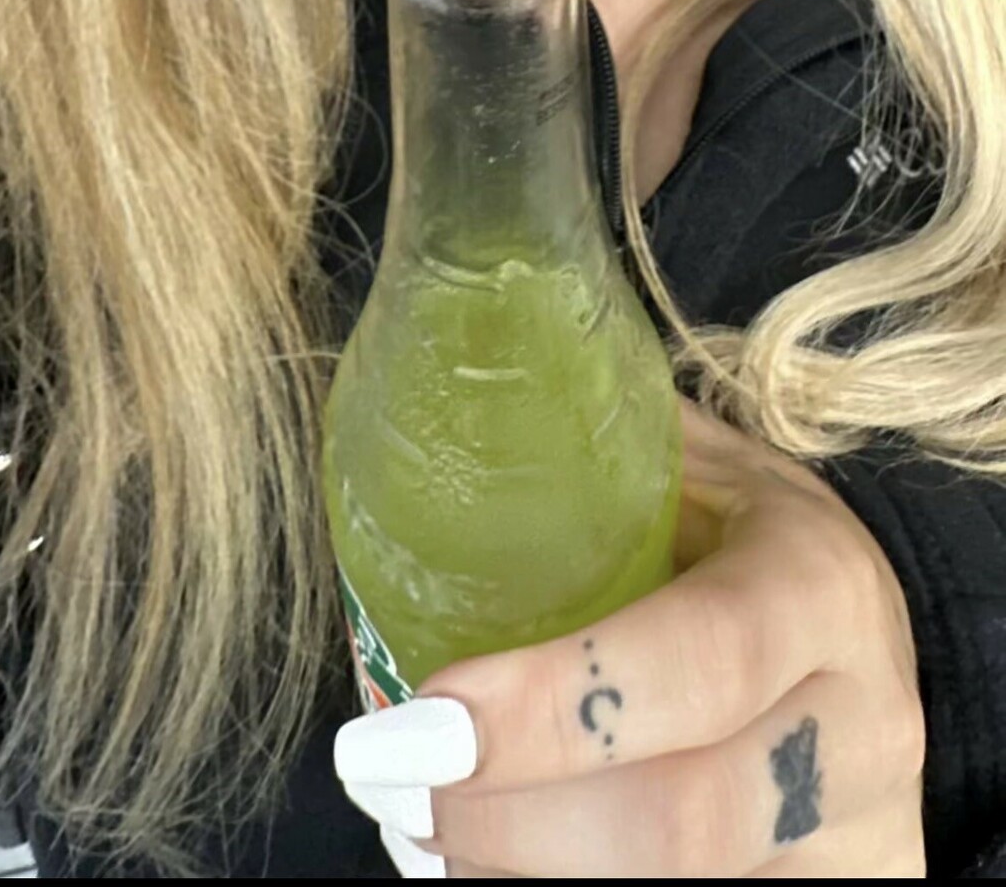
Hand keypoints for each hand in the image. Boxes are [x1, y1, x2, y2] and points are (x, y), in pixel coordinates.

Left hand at [334, 398, 926, 877]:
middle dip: (511, 823)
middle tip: (393, 786)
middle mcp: (862, 723)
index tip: (423, 718)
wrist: (864, 651)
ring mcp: (861, 836)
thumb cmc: (750, 545)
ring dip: (522, 874)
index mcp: (819, 585)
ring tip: (425, 830)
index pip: (696, 663)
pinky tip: (496, 868)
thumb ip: (597, 452)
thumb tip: (436, 416)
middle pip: (681, 822)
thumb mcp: (704, 477)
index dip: (553, 708)